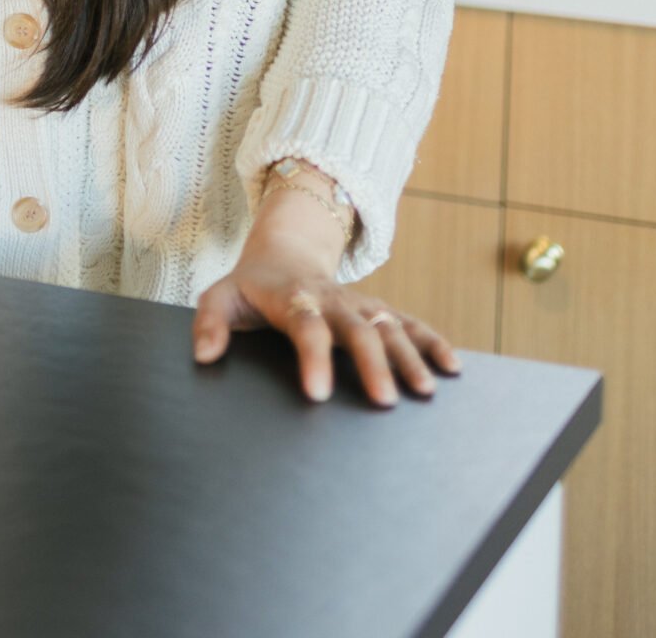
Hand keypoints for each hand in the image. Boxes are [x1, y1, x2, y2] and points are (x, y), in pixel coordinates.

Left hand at [190, 248, 461, 406]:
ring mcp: (359, 303)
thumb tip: (204, 355)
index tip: (316, 394)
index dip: (312, 357)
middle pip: (356, 330)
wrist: (283, 253)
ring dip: (409, 356)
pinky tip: (452, 366)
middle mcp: (332, 299)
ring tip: (426, 391)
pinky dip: (431, 341)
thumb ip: (209, 322)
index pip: (304, 326)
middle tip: (384, 402)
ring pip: (389, 327)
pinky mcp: (377, 309)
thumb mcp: (220, 297)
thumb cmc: (251, 287)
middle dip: (372, 364)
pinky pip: (409, 323)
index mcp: (293, 298)